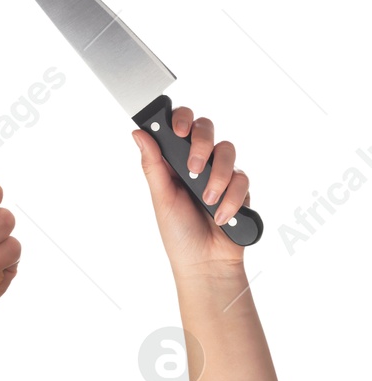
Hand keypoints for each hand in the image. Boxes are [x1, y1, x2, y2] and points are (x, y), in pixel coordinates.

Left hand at [132, 107, 247, 273]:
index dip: (181, 118)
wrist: (205, 262)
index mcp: (174, 161)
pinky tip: (219, 216)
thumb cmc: (178, 232)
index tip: (178, 130)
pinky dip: (231, 199)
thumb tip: (138, 132)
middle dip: (201, 144)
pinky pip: (242, 180)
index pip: (180, 126)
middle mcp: (199, 162)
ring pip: (227, 151)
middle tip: (193, 169)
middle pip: (207, 129)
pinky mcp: (240, 188)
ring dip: (217, 177)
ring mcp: (221, 173)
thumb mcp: (161, 198)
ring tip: (206, 201)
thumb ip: (153, 165)